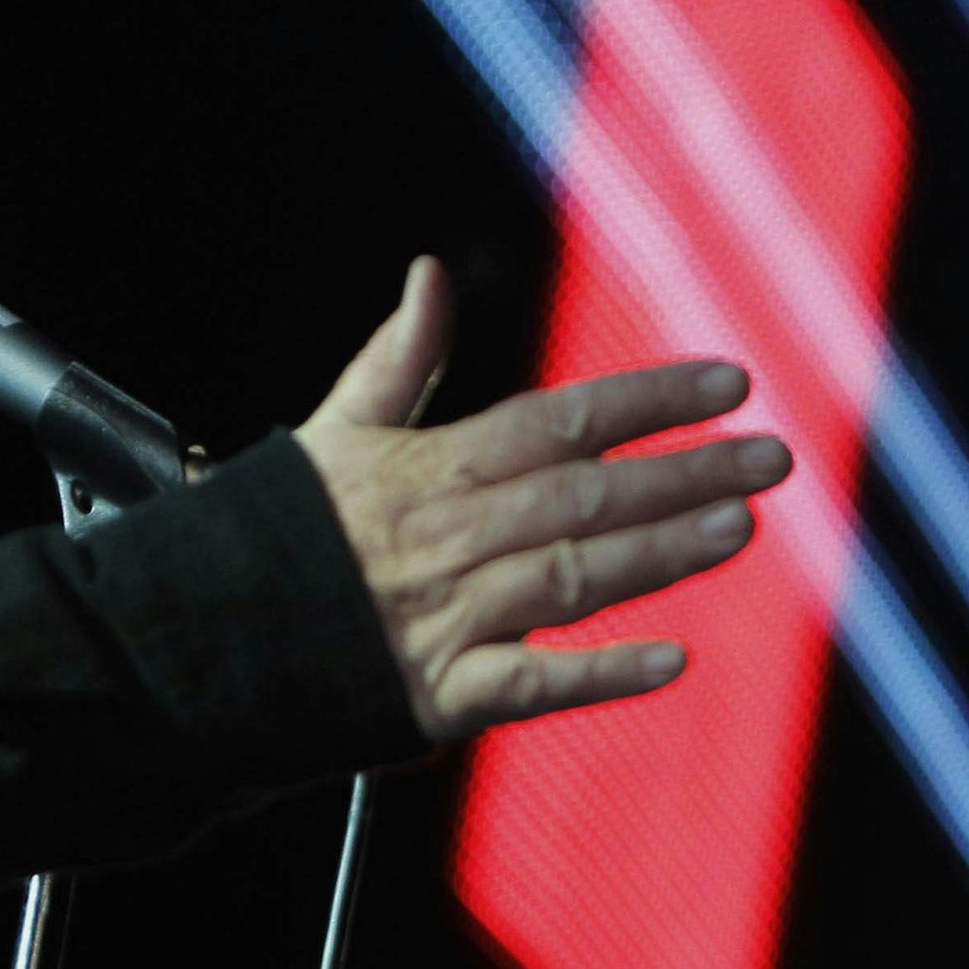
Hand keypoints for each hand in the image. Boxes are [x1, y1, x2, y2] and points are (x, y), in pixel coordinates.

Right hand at [295, 257, 791, 742]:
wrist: (197, 640)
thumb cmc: (275, 537)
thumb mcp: (332, 434)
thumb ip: (395, 359)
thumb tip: (430, 273)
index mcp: (429, 469)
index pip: (558, 420)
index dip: (648, 399)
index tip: (730, 380)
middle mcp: (446, 537)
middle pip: (583, 494)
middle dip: (683, 473)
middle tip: (771, 458)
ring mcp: (443, 616)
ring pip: (569, 575)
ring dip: (660, 553)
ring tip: (738, 527)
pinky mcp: (434, 695)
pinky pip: (529, 682)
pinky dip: (599, 673)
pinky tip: (672, 660)